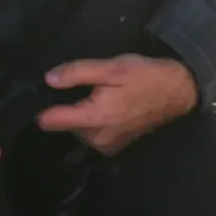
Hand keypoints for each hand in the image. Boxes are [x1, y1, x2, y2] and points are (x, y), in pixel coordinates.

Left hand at [36, 55, 198, 155]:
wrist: (177, 92)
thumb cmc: (143, 76)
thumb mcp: (110, 67)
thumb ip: (76, 73)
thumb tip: (48, 80)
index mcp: (94, 118)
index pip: (52, 121)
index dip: (41, 107)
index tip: (38, 95)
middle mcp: (97, 139)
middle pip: (64, 124)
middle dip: (69, 106)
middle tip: (87, 88)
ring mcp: (107, 146)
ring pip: (77, 129)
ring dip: (81, 114)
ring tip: (99, 95)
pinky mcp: (114, 148)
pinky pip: (91, 134)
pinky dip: (93, 121)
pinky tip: (106, 106)